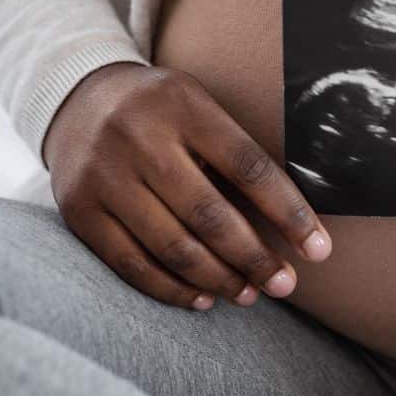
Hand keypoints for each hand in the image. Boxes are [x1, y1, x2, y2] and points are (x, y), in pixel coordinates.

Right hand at [43, 61, 332, 309]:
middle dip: (255, 258)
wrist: (75, 97)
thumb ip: (233, 151)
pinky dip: (171, 289)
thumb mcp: (197, 106)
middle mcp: (140, 138)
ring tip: (248, 294)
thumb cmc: (160, 111)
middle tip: (284, 284)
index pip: (249, 166)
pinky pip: (131, 263)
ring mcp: (104, 175)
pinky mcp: (79, 209)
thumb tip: (293, 220)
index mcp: (183, 106)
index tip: (319, 249)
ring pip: (172, 246)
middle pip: (210, 214)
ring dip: (218, 279)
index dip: (289, 212)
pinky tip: (202, 298)